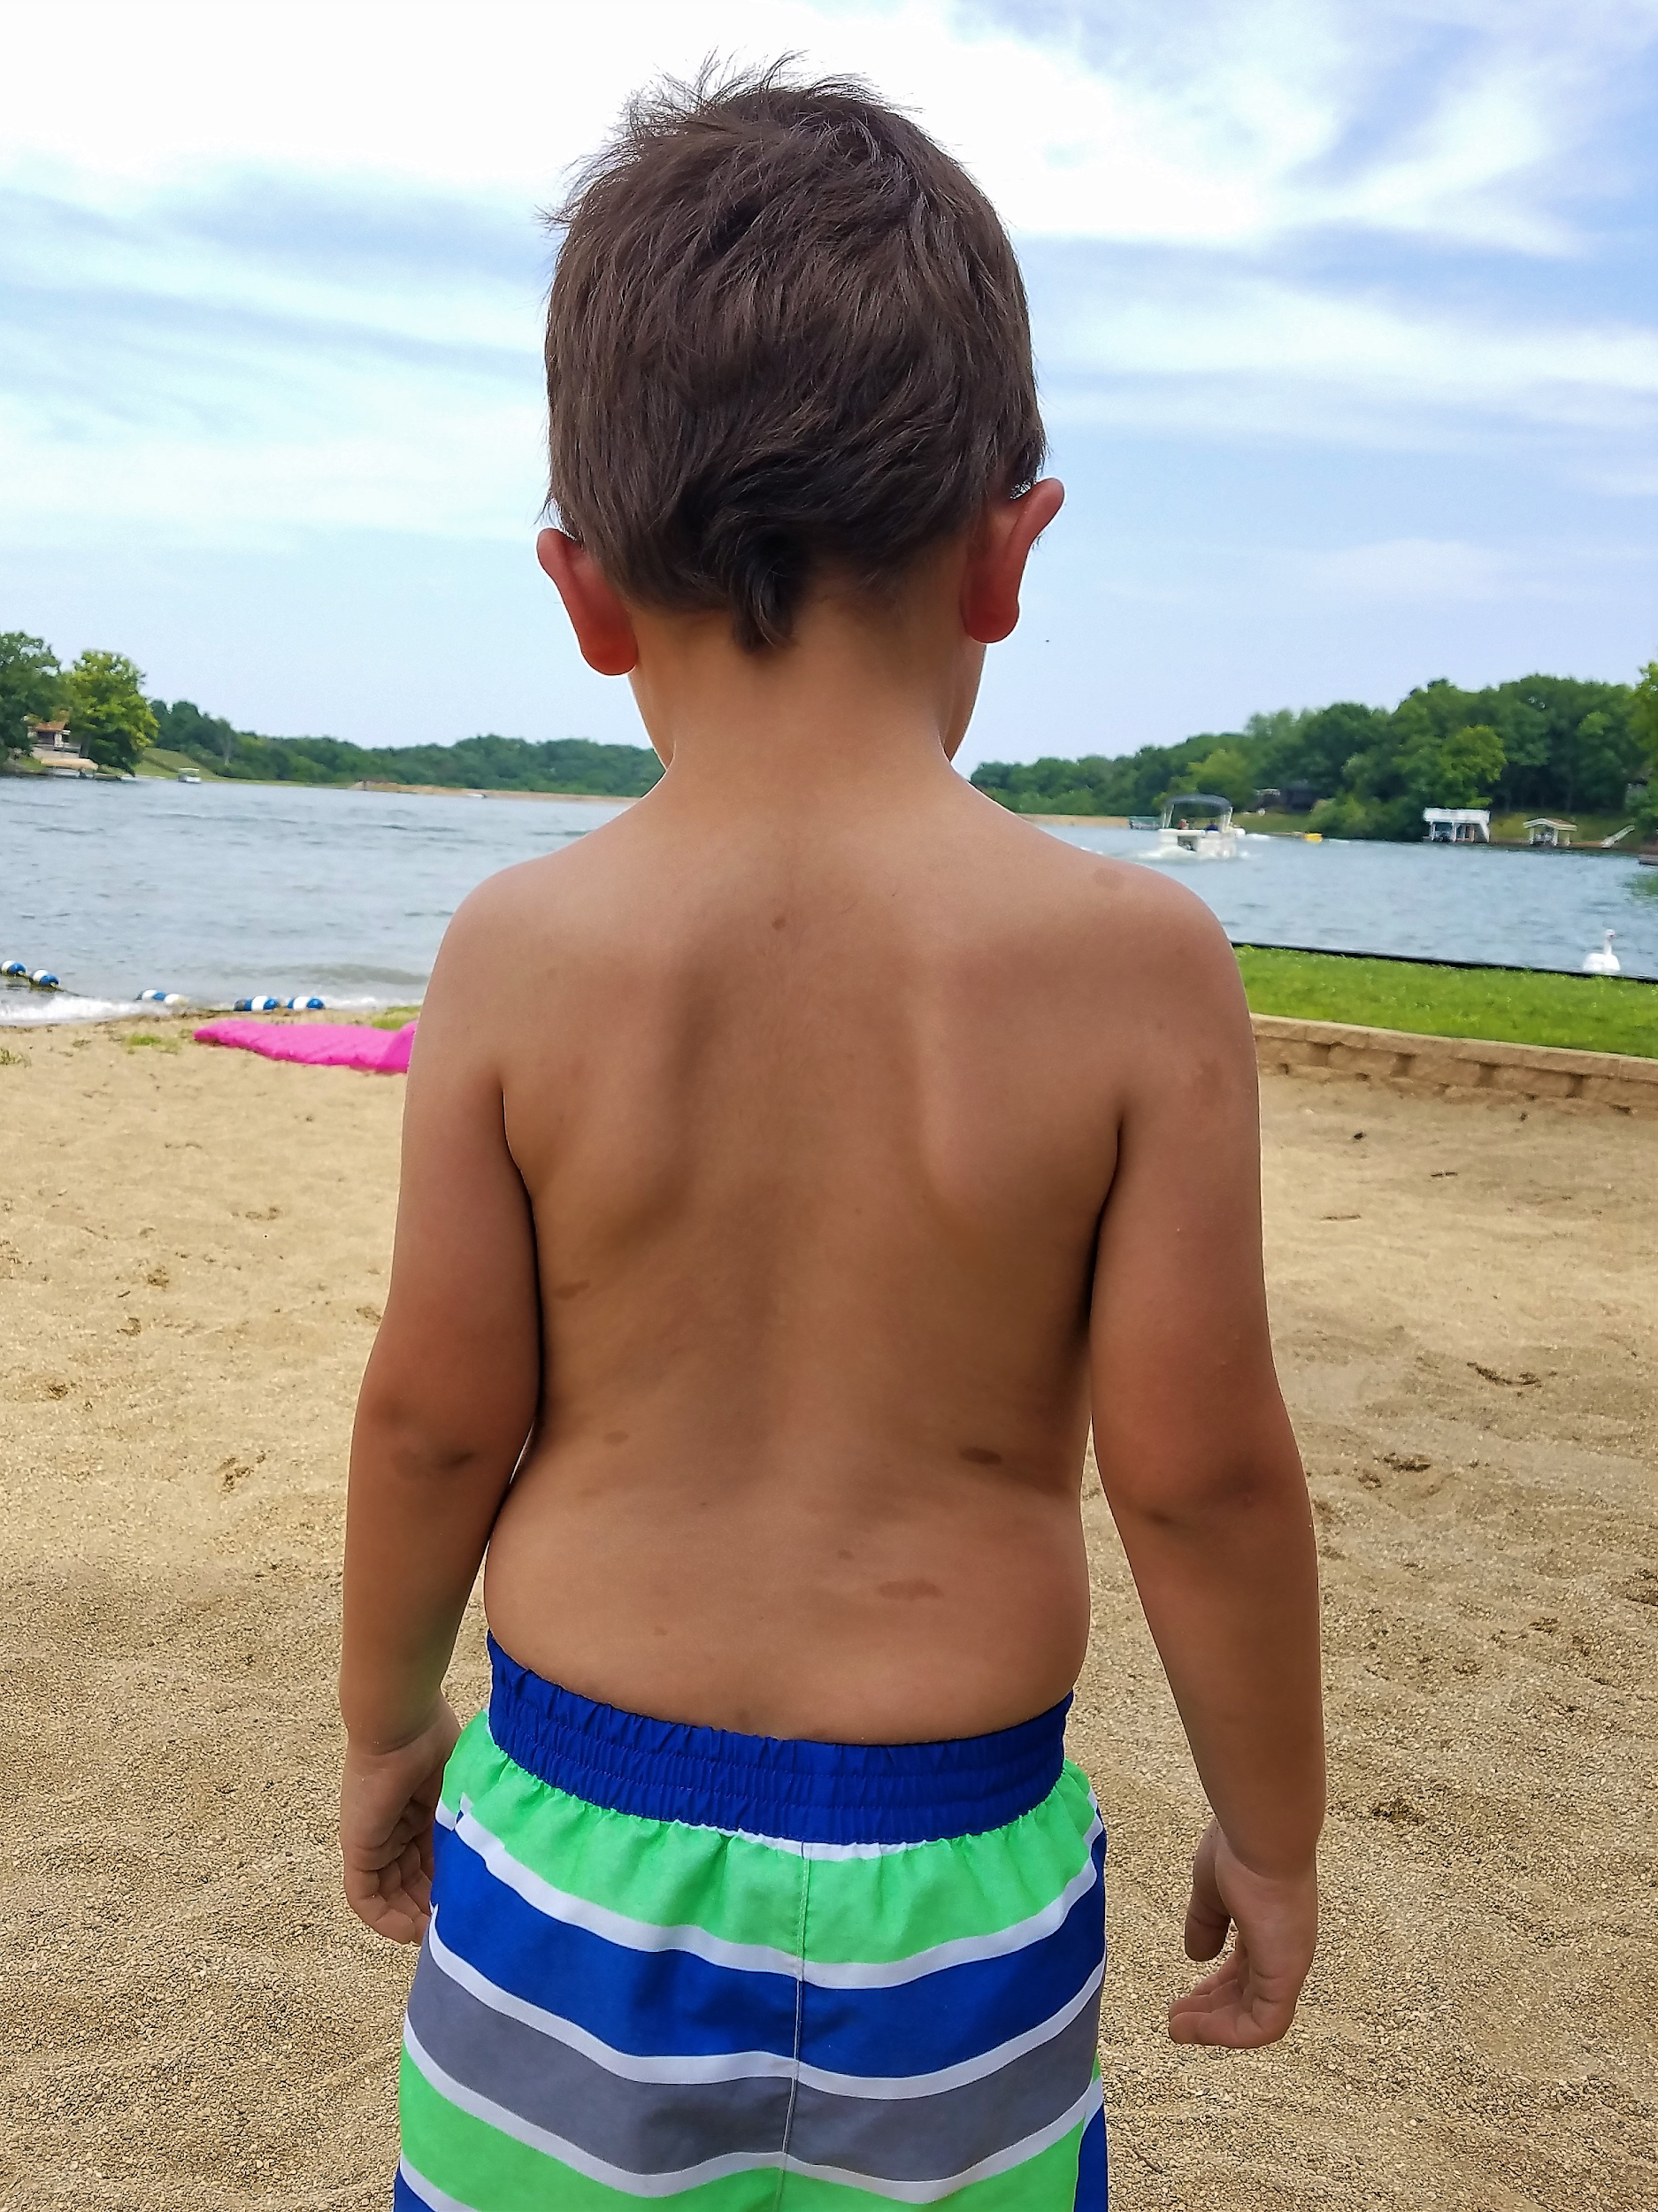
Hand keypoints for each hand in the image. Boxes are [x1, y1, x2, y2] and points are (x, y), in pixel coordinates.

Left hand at [339, 1700, 461, 1943]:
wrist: (404, 1722)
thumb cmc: (439, 1740)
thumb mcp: (463, 1792)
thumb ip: (471, 1823)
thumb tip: (496, 1862)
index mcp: (419, 1812)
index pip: (432, 1862)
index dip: (449, 1887)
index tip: (472, 1905)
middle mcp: (394, 1829)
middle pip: (410, 1882)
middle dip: (432, 1908)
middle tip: (458, 1930)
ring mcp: (374, 1840)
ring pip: (389, 1894)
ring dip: (412, 1919)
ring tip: (439, 1937)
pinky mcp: (358, 1848)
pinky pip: (364, 1897)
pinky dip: (385, 1919)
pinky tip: (412, 1932)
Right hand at [1167, 1818, 1316, 2047]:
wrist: (1262, 1834)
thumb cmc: (1240, 1848)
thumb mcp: (1212, 1889)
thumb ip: (1206, 1922)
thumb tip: (1196, 1954)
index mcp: (1269, 1925)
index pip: (1244, 1969)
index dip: (1214, 1987)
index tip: (1185, 1997)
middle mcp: (1283, 1948)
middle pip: (1246, 1995)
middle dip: (1210, 2012)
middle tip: (1176, 2022)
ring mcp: (1287, 1963)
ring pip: (1254, 2017)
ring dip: (1214, 2028)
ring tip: (1177, 2029)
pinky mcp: (1285, 1976)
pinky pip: (1262, 2025)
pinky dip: (1228, 2034)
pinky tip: (1196, 2029)